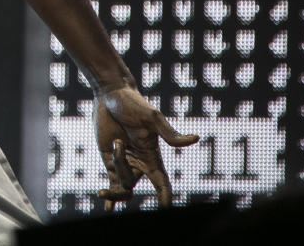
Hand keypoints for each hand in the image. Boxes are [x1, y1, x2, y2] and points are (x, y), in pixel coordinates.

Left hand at [94, 85, 199, 209]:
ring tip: (114, 142)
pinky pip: (112, 183)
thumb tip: (196, 139)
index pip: (162, 183)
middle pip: (133, 187)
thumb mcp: (152, 117)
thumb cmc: (134, 103)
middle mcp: (140, 163)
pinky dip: (111, 197)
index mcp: (153, 157)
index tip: (165, 208)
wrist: (111, 94)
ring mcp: (124, 163)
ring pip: (121, 185)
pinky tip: (108, 208)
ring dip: (115, 167)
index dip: (164, 196)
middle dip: (123, 181)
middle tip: (117, 144)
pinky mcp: (109, 159)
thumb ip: (170, 133)